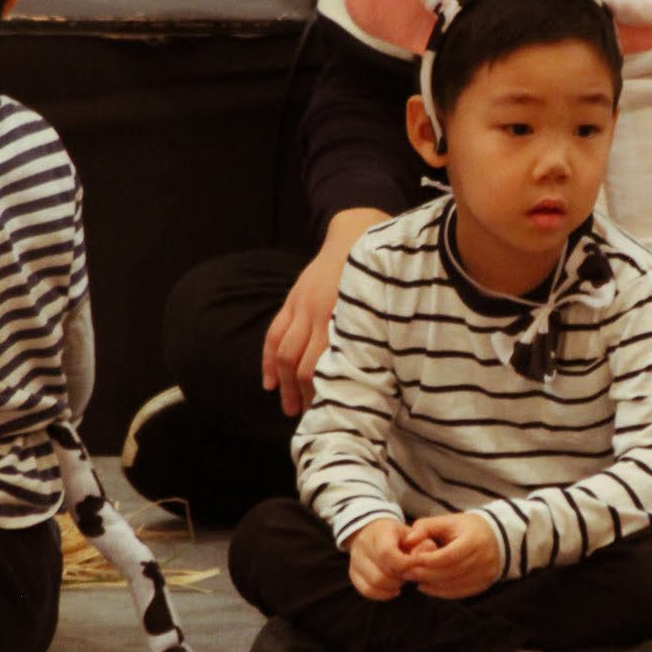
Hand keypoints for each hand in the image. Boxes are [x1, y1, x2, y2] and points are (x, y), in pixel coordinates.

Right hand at [262, 207, 388, 416]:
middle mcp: (320, 314)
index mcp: (345, 319)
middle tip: (312, 419)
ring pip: (286, 354)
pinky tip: (269, 383)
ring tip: (290, 409)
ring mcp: (302, 307)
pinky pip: (274, 334)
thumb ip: (375, 336)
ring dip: (285, 385)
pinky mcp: (292, 300)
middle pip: (304, 365)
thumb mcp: (381, 307)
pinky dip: (269, 361)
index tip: (334, 414)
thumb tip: (382, 375)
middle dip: (305, 396)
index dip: (327, 393)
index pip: (328, 366)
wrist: (355, 233)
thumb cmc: (378, 277)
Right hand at [346, 517, 417, 600]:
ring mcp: (355, 560)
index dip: (405, 563)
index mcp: (380, 532)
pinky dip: (383, 594)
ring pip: (375, 583)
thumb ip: (423, 545)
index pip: (387, 553)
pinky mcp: (353, 573)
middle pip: (382, 573)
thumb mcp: (414, 534)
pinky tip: (394, 589)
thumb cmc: (399, 536)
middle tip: (410, 572)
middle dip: (401, 576)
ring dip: (393, 586)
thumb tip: (422, 559)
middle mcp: (363, 545)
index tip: (417, 563)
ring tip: (402, 579)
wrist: (375, 532)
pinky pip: (367, 590)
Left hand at [401, 512, 501, 599]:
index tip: (412, 559)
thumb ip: (425, 527)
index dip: (429, 560)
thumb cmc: (465, 528)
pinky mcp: (483, 584)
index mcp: (474, 539)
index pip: (449, 555)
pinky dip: (440, 592)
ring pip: (453, 585)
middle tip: (407, 572)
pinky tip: (426, 586)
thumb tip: (408, 540)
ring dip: (431, 584)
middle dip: (426, 574)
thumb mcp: (447, 521)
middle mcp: (484, 558)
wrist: (495, 536)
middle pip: (450, 572)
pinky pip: (459, 593)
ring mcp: (485, 573)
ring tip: (415, 578)